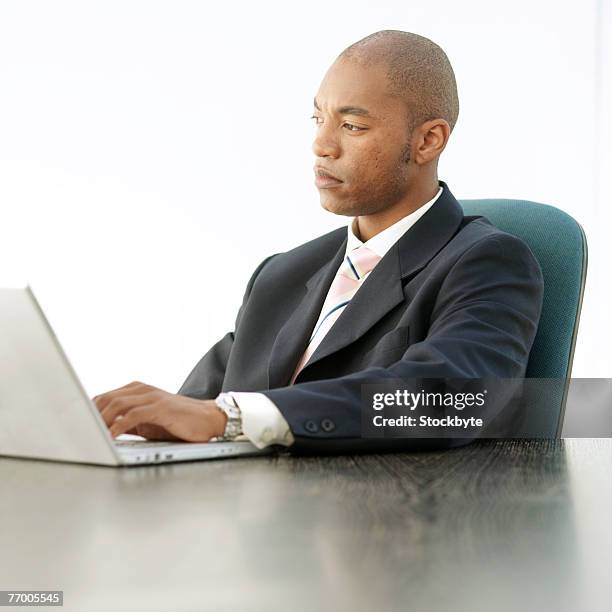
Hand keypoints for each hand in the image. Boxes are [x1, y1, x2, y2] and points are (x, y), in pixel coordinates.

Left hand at [92, 381, 226, 441]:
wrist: (208, 419)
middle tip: (79, 432)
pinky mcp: (161, 408)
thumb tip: (104, 432)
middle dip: (91, 416)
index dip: (89, 411)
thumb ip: (127, 422)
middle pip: (107, 399)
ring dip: (101, 421)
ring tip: (91, 435)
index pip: (105, 397)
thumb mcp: (148, 422)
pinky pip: (133, 415)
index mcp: (137, 390)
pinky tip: (111, 437)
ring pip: (117, 404)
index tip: (76, 426)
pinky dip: (119, 426)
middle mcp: (143, 390)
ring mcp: (152, 397)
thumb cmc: (178, 422)